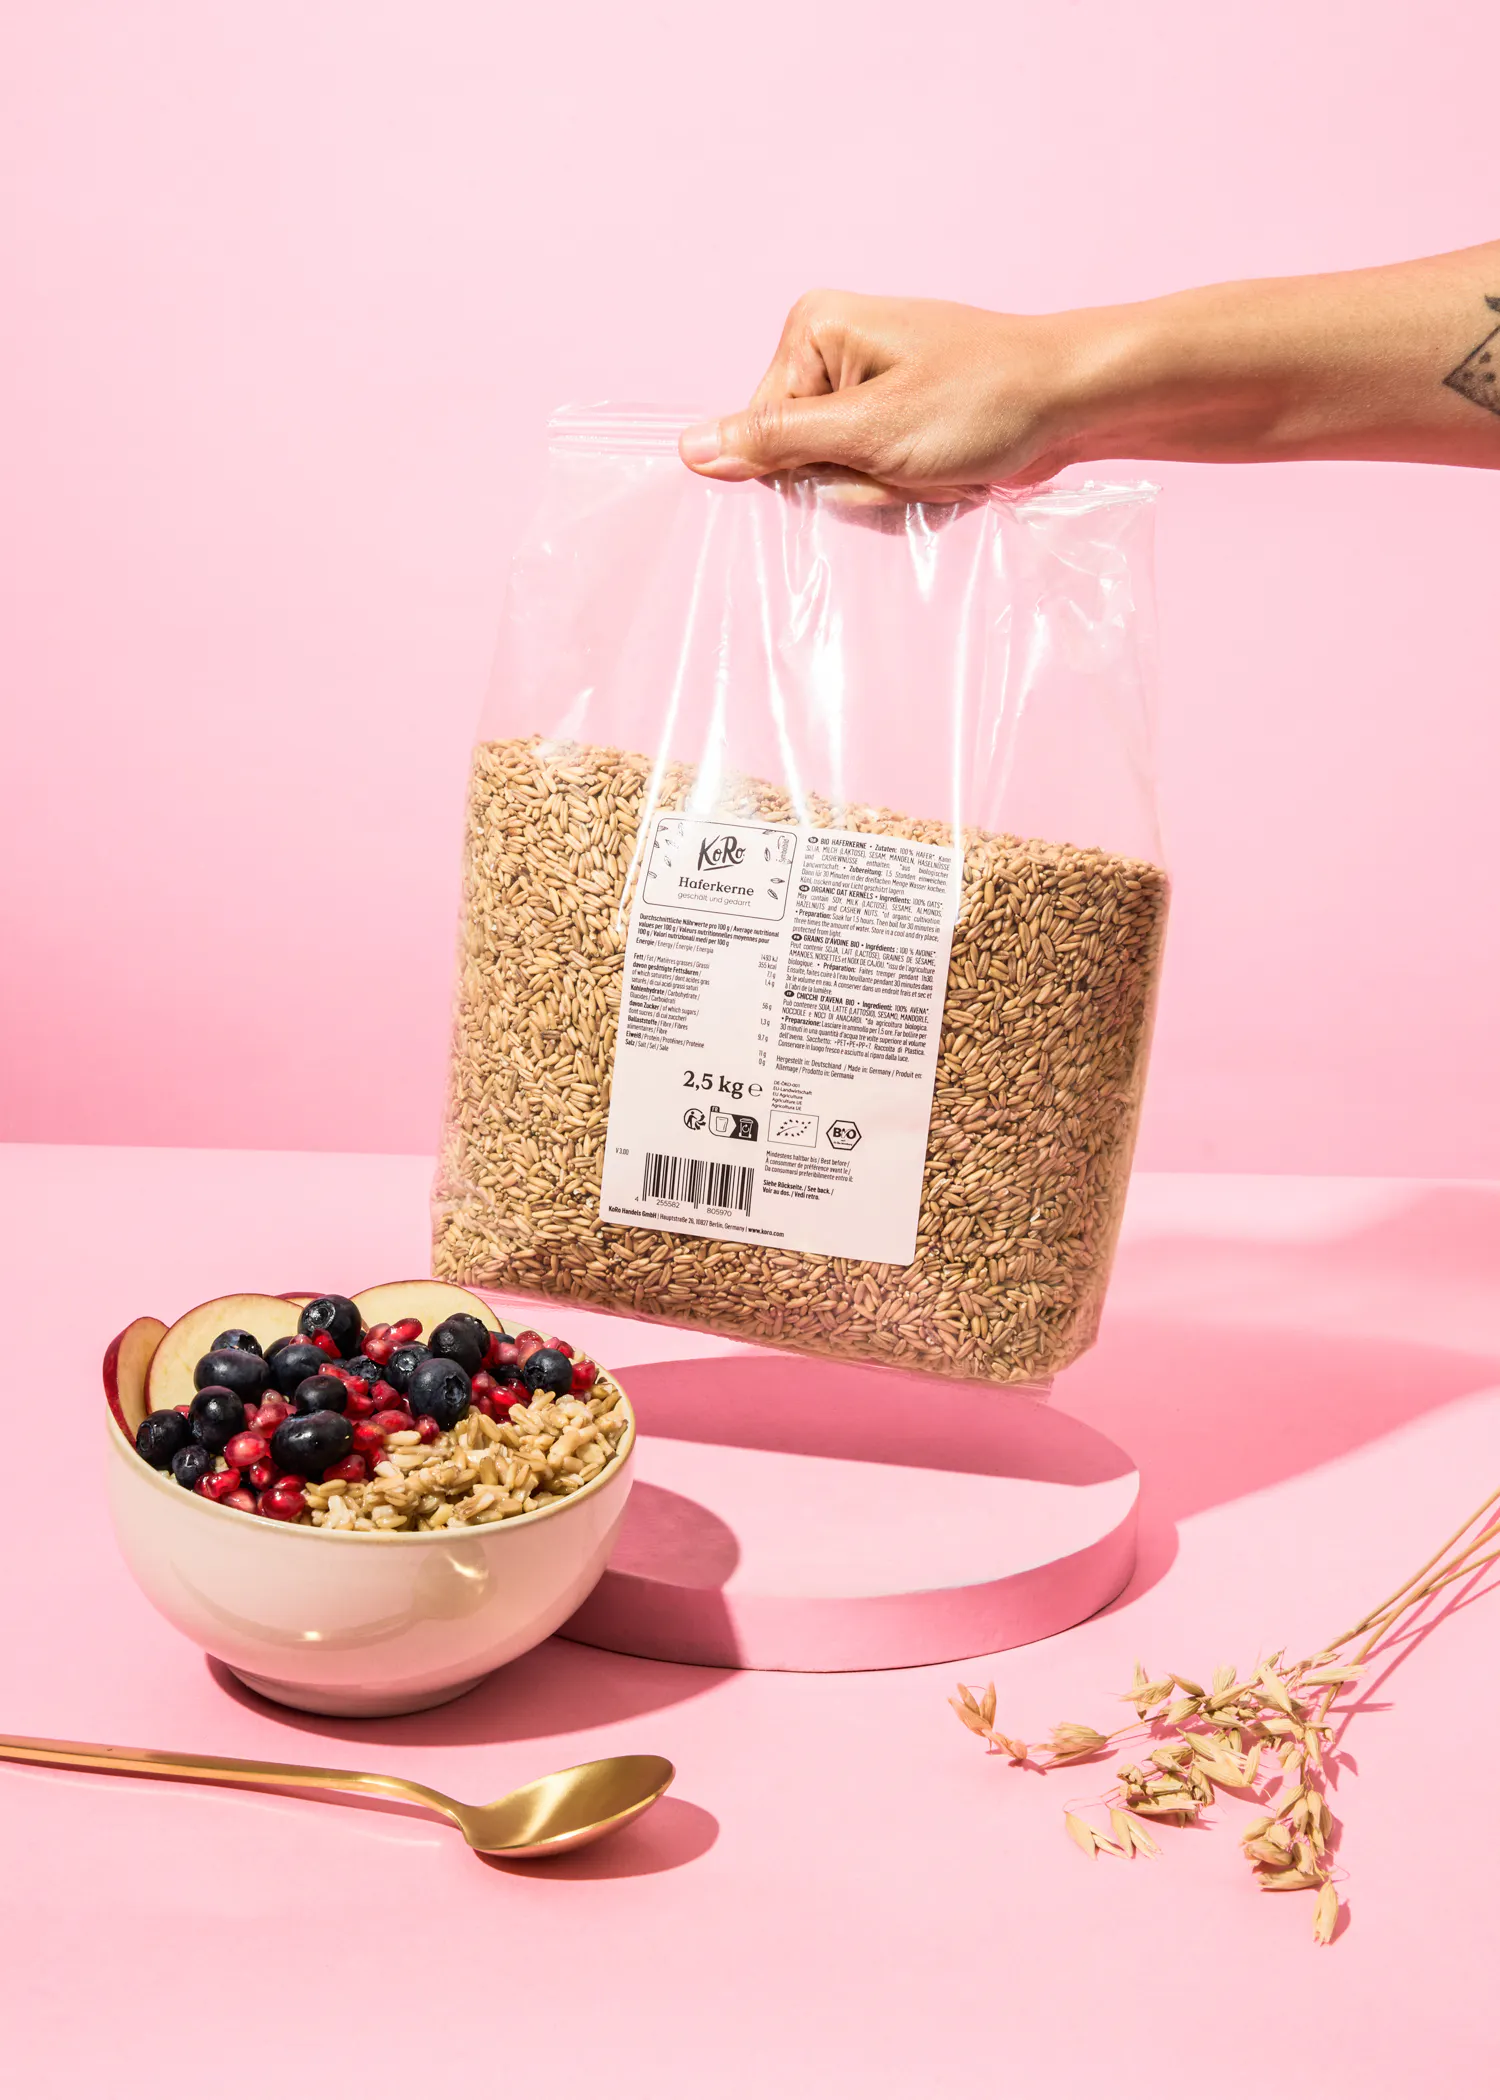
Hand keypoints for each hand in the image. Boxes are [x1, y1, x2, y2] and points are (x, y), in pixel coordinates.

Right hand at [678, 290, 1089, 498]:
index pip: (760, 431)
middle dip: (853, 481)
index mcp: (814, 330)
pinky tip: (942, 471)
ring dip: (884, 490)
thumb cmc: (981, 401)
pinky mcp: (897, 416)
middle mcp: (833, 349)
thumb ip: (776, 442)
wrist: (1074, 402)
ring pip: (839, 476)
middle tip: (906, 464)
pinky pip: (873, 475)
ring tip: (933, 465)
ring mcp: (867, 386)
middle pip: (799, 458)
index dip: (806, 468)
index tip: (860, 461)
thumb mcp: (869, 431)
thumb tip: (691, 448)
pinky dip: (905, 488)